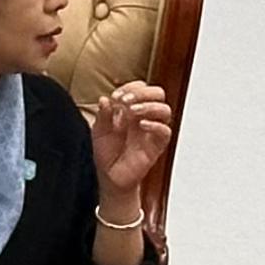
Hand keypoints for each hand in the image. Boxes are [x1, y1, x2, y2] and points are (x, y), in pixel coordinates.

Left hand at [91, 80, 175, 201]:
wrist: (110, 177)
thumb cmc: (107, 153)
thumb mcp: (99, 131)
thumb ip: (103, 115)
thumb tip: (105, 99)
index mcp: (131, 109)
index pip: (141, 88)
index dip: (130, 87)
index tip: (116, 96)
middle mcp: (145, 117)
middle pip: (158, 93)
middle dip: (143, 92)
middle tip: (126, 100)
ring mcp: (152, 131)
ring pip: (165, 110)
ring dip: (149, 106)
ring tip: (133, 111)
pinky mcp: (157, 145)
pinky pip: (165, 131)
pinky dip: (155, 125)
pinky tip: (142, 125)